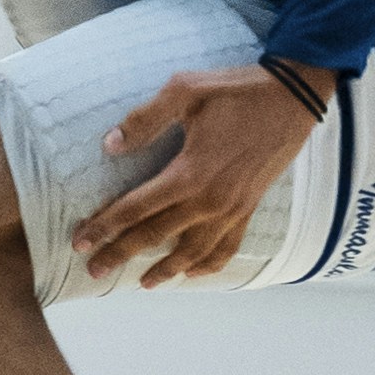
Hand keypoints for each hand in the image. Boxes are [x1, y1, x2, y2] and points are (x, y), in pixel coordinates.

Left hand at [69, 61, 332, 290]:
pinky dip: (209, 265)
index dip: (105, 226)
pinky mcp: (249, 207)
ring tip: (143, 283)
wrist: (293, 97)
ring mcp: (232, 208)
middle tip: (94, 270)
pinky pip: (228, 247)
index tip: (81, 242)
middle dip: (122, 254)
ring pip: (192, 251)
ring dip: (166, 270)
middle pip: (156, 236)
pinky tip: (193, 273)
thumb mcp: (185, 91)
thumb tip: (110, 146)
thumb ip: (145, 120)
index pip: (136, 208)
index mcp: (188, 173)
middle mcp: (209, 200)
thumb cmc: (236, 90)